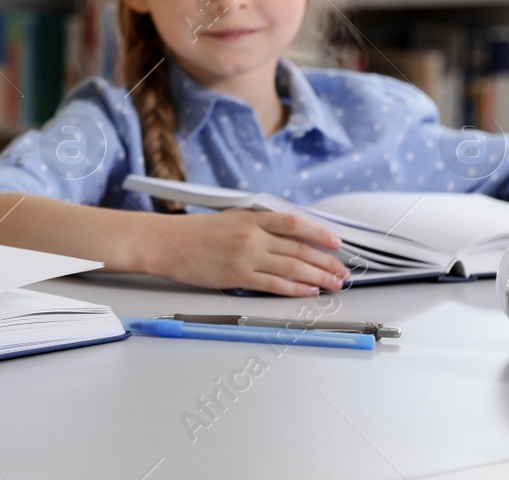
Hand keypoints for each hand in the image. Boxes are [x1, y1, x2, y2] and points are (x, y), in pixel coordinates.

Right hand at [140, 210, 348, 297]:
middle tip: (342, 270)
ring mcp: (246, 256)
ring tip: (334, 283)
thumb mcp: (230, 218)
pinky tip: (309, 291)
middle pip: (299, 248)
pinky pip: (275, 284)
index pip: (295, 223)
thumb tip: (289, 237)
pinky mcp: (238, 276)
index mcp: (251, 216)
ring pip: (292, 267)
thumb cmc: (194, 232)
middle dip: (326, 260)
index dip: (320, 233)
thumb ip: (257, 225)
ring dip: (318, 276)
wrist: (166, 242)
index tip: (337, 242)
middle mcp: (252, 235)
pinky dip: (296, 289)